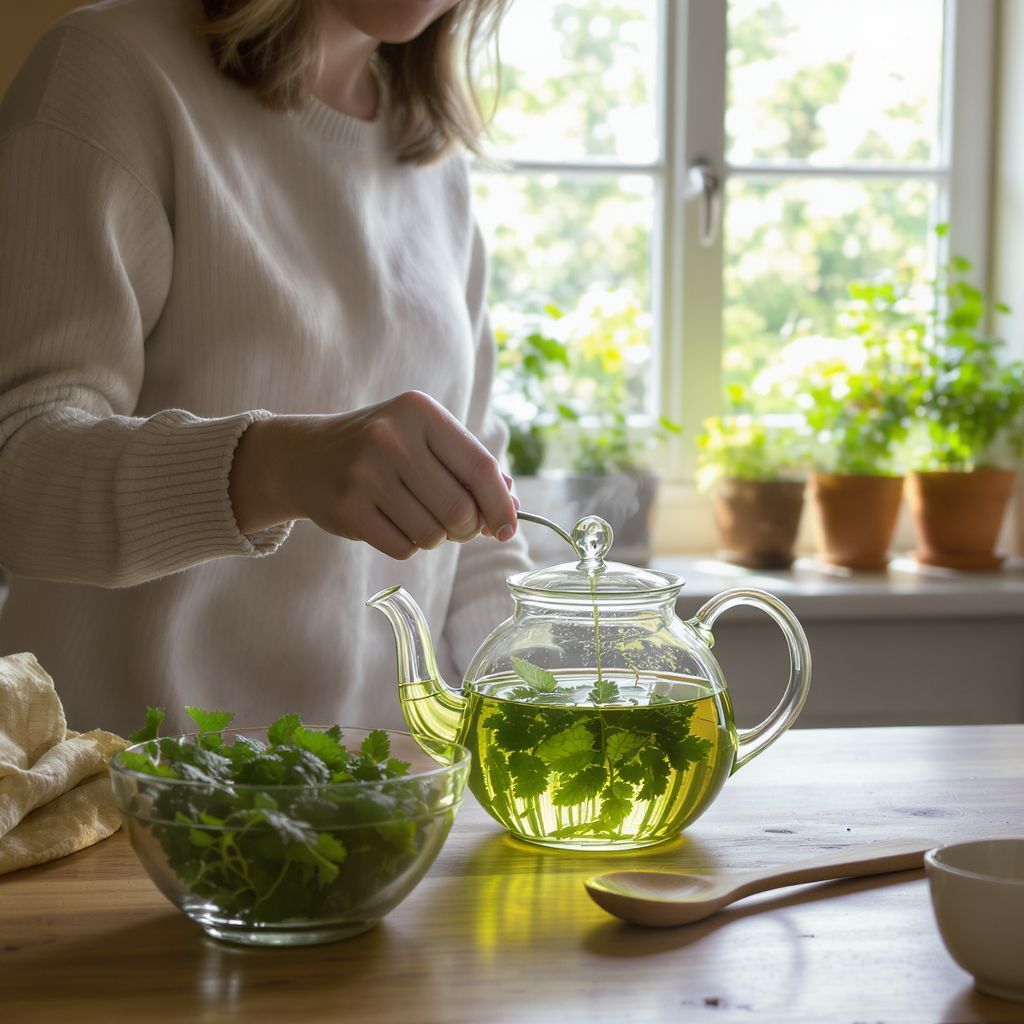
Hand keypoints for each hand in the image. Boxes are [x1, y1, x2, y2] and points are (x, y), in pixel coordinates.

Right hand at [229, 391, 518, 558]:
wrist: (304, 456)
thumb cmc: (383, 450)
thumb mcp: (425, 439)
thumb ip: (470, 468)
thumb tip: (511, 509)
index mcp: (420, 412)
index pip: (481, 468)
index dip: (501, 505)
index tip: (507, 528)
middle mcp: (392, 438)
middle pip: (460, 510)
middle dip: (467, 528)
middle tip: (456, 526)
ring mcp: (365, 473)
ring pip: (432, 535)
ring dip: (434, 537)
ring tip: (416, 516)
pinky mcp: (347, 508)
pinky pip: (403, 548)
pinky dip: (406, 545)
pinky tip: (390, 523)